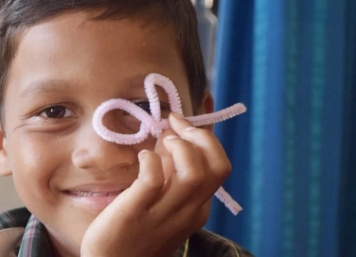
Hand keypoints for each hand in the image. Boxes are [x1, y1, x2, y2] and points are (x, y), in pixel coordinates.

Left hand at [81, 112, 230, 256]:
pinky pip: (153, 179)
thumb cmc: (136, 230)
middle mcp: (188, 211)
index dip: (204, 138)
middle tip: (174, 126)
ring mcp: (164, 213)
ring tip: (161, 141)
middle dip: (200, 137)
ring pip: (194, 173)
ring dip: (180, 147)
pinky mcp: (136, 212)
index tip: (181, 125)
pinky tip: (142, 158)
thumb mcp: (164, 203)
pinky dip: (151, 160)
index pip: (219, 167)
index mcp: (198, 208)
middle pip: (217, 167)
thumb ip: (170, 172)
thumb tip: (169, 134)